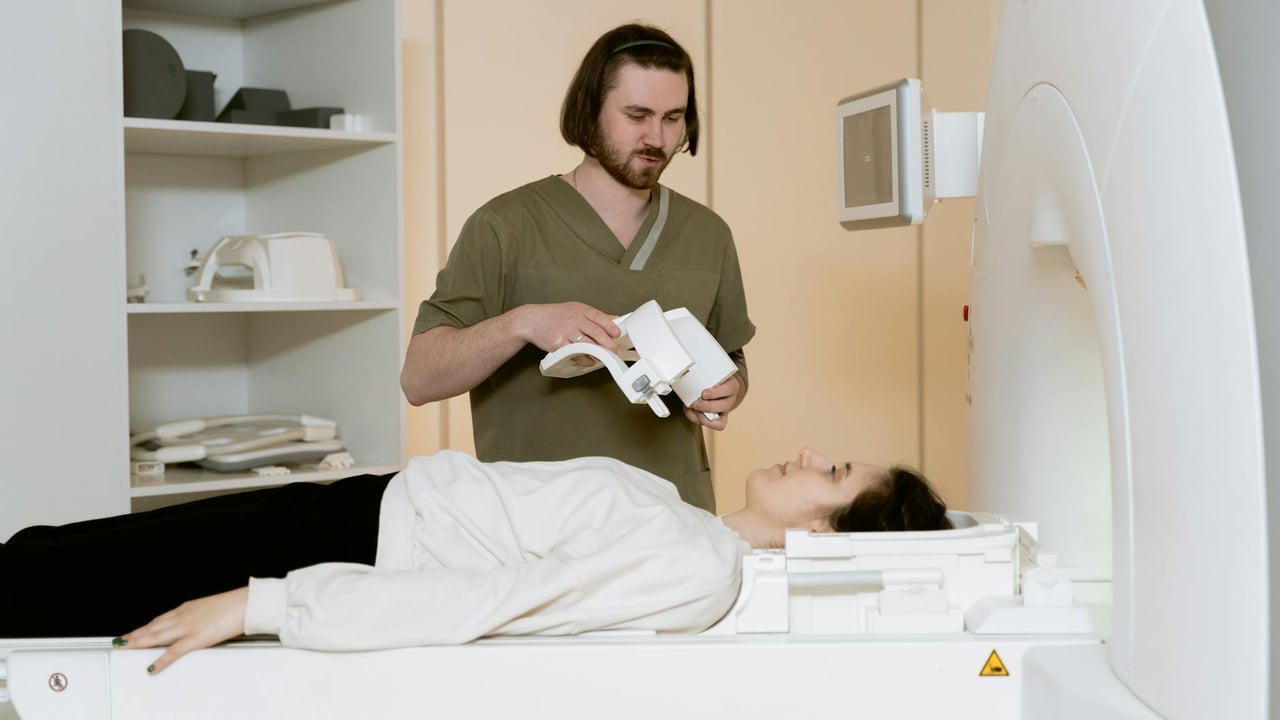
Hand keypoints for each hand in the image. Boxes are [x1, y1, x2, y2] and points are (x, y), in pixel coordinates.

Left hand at [118, 586, 248, 673]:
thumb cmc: (235, 605)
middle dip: (135, 634)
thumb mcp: (213, 609)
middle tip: (120, 640)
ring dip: (138, 642)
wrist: (246, 604)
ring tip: (125, 647)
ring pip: (156, 636)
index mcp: (188, 608)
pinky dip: (161, 660)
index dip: (145, 626)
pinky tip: (152, 667)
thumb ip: (202, 618)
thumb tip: (201, 625)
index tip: (136, 631)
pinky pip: (173, 652)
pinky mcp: (195, 639)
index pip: (160, 619)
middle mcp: (183, 616)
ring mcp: (187, 627)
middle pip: (153, 627)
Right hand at [517, 302, 620, 352]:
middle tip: (615, 350)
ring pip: (588, 344)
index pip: (600, 317)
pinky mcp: (559, 344)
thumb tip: (613, 319)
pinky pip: (576, 354)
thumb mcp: (574, 309)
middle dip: (609, 343)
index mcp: (579, 310)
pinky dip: (585, 359)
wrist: (531, 320)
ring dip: (599, 352)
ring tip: (606, 356)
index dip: (611, 327)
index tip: (618, 334)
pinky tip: (590, 360)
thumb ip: (593, 316)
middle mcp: (574, 319)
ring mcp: (566, 332)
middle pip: (596, 332)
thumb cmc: (553, 315)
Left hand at [682, 375, 742, 430]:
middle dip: (708, 406)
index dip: (715, 393)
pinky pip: (713, 426)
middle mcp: (731, 399)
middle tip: (696, 403)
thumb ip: (703, 375)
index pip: (729, 388)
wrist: (719, 386)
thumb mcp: (712, 374)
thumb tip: (686, 373)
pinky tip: (691, 412)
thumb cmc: (715, 380)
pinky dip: (698, 420)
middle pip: (725, 406)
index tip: (704, 393)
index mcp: (732, 385)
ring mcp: (725, 411)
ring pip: (720, 421)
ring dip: (703, 417)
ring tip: (692, 409)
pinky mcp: (719, 419)